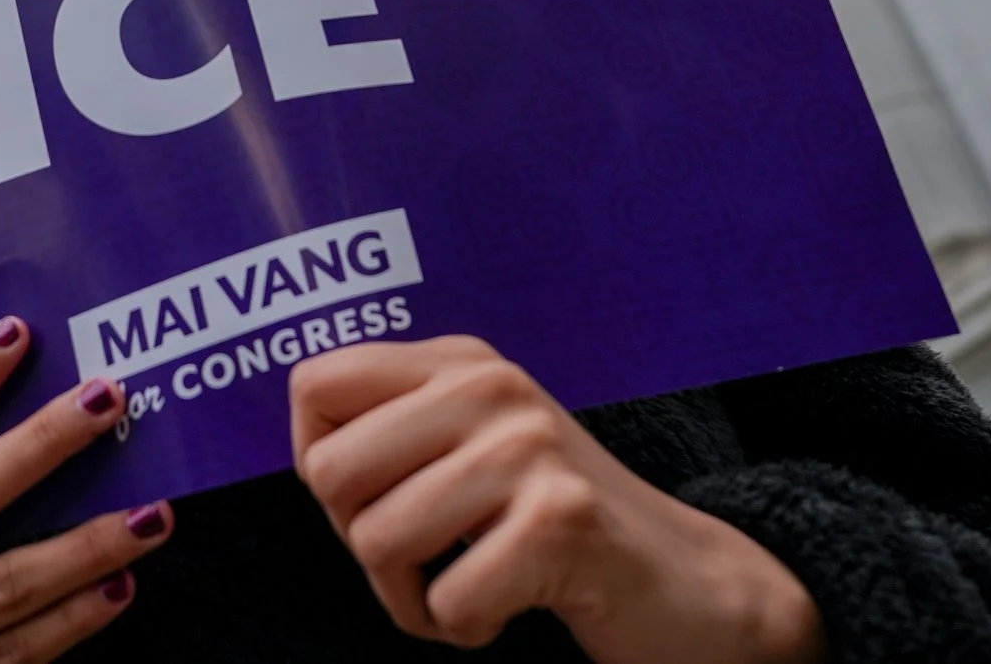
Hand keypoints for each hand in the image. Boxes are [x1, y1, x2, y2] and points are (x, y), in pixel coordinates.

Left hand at [291, 337, 823, 663]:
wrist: (686, 580)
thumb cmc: (550, 520)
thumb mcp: (470, 444)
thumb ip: (392, 428)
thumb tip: (304, 449)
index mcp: (457, 361)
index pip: (312, 384)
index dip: (317, 459)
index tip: (373, 495)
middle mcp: (489, 386)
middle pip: (328, 470)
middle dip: (359, 538)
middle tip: (423, 556)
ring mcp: (528, 448)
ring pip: (379, 541)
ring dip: (411, 598)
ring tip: (463, 587)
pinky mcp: (563, 520)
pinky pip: (448, 601)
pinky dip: (464, 628)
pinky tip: (506, 608)